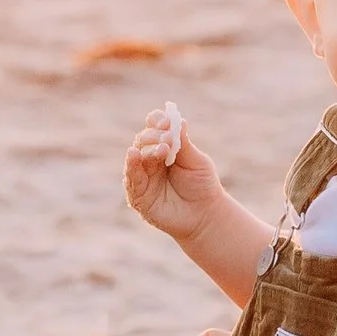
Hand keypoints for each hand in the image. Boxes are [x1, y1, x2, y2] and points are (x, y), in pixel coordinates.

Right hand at [124, 100, 231, 245]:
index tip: (166, 121)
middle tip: (168, 138)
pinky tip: (134, 155)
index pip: (154, 128)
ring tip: (161, 148)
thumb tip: (178, 120)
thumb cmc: (202, 186)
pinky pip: (131, 179)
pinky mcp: (138, 196)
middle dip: (153, 136)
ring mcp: (143, 178)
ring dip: (146, 149)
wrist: (205, 215)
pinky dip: (131, 166)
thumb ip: (184, 143)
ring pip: (135, 158)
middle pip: (143, 141)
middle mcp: (150, 160)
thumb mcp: (197, 161)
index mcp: (164, 148)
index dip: (157, 121)